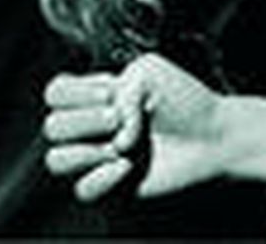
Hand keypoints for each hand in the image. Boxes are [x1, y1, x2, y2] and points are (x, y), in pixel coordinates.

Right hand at [44, 52, 227, 201]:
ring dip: (85, 150)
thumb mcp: (147, 74)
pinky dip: (101, 178)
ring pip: (55, 161)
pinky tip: (127, 167)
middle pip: (52, 127)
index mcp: (92, 98)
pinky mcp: (110, 189)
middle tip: (118, 119)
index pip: (54, 94)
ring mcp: (96, 160)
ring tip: (121, 147)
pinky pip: (83, 191)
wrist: (212, 137)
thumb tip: (113, 135)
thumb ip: (119, 89)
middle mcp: (88, 129)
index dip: (75, 92)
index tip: (109, 91)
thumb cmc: (182, 101)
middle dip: (86, 120)